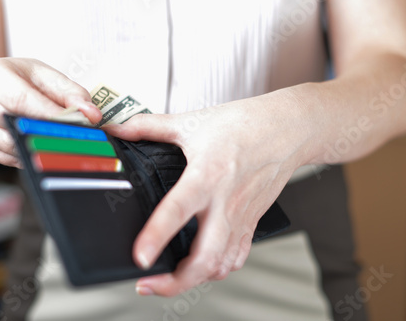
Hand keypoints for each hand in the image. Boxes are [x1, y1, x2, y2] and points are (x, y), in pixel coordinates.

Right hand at [0, 57, 100, 166]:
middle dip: (49, 132)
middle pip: (15, 123)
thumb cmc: (19, 79)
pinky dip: (30, 155)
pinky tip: (44, 149)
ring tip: (66, 144)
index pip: (22, 99)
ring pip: (12, 145)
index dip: (51, 114)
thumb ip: (71, 93)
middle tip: (78, 139)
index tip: (79, 124)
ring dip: (41, 147)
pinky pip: (9, 159)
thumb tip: (92, 114)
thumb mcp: (45, 76)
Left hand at [103, 92, 314, 295]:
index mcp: (207, 176)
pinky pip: (238, 257)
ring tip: (171, 280)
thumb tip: (118, 129)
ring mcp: (241, 217)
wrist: (288, 129)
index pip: (178, 211)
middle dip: (176, 281)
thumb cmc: (244, 125)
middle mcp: (225, 203)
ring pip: (222, 265)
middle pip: (205, 258)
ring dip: (196, 280)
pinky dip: (219, 269)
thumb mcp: (191, 122)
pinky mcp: (251, 222)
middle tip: (149, 283)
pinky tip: (204, 266)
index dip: (157, 236)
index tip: (140, 258)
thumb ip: (149, 126)